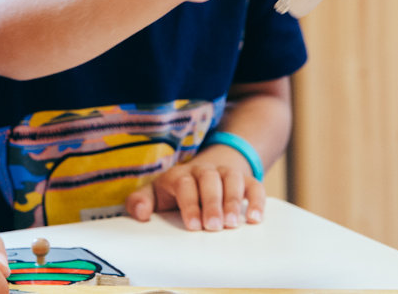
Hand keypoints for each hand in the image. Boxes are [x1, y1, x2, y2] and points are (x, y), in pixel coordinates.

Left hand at [122, 146, 266, 230]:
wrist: (204, 171)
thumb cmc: (176, 192)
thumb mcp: (156, 194)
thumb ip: (140, 202)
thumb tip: (140, 213)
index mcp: (180, 175)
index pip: (185, 185)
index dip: (189, 204)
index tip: (193, 226)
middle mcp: (204, 171)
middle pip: (209, 180)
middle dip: (212, 204)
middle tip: (214, 226)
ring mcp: (226, 173)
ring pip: (232, 179)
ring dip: (233, 201)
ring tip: (233, 224)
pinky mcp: (245, 179)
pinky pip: (254, 185)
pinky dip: (257, 201)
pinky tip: (255, 219)